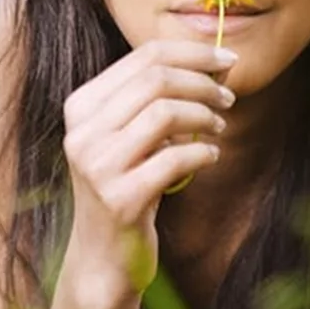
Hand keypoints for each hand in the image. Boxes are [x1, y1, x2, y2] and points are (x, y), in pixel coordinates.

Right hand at [54, 40, 237, 308]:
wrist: (103, 256)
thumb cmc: (126, 185)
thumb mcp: (131, 135)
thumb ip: (160, 97)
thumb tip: (217, 60)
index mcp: (81, 106)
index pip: (144, 57)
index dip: (193, 52)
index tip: (228, 59)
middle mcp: (82, 132)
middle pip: (156, 80)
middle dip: (203, 83)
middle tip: (228, 98)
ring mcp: (98, 166)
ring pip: (166, 113)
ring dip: (205, 116)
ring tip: (219, 127)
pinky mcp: (120, 199)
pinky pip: (175, 158)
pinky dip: (203, 152)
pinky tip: (210, 156)